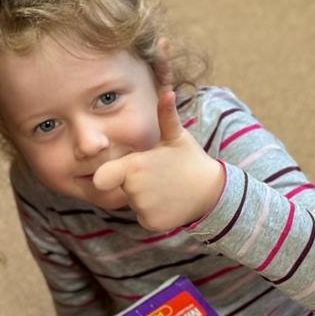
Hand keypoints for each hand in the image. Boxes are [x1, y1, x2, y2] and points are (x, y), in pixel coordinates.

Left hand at [93, 88, 223, 230]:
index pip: (102, 177)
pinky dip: (153, 212)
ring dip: (144, 197)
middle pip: (122, 188)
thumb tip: (168, 92)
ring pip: (134, 202)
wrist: (213, 191)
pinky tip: (169, 202)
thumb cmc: (189, 159)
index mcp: (135, 167)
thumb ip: (166, 116)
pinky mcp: (151, 223)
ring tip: (165, 187)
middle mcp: (135, 190)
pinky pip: (143, 217)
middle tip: (157, 176)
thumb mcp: (176, 137)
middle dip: (134, 182)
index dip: (108, 174)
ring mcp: (143, 208)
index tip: (121, 172)